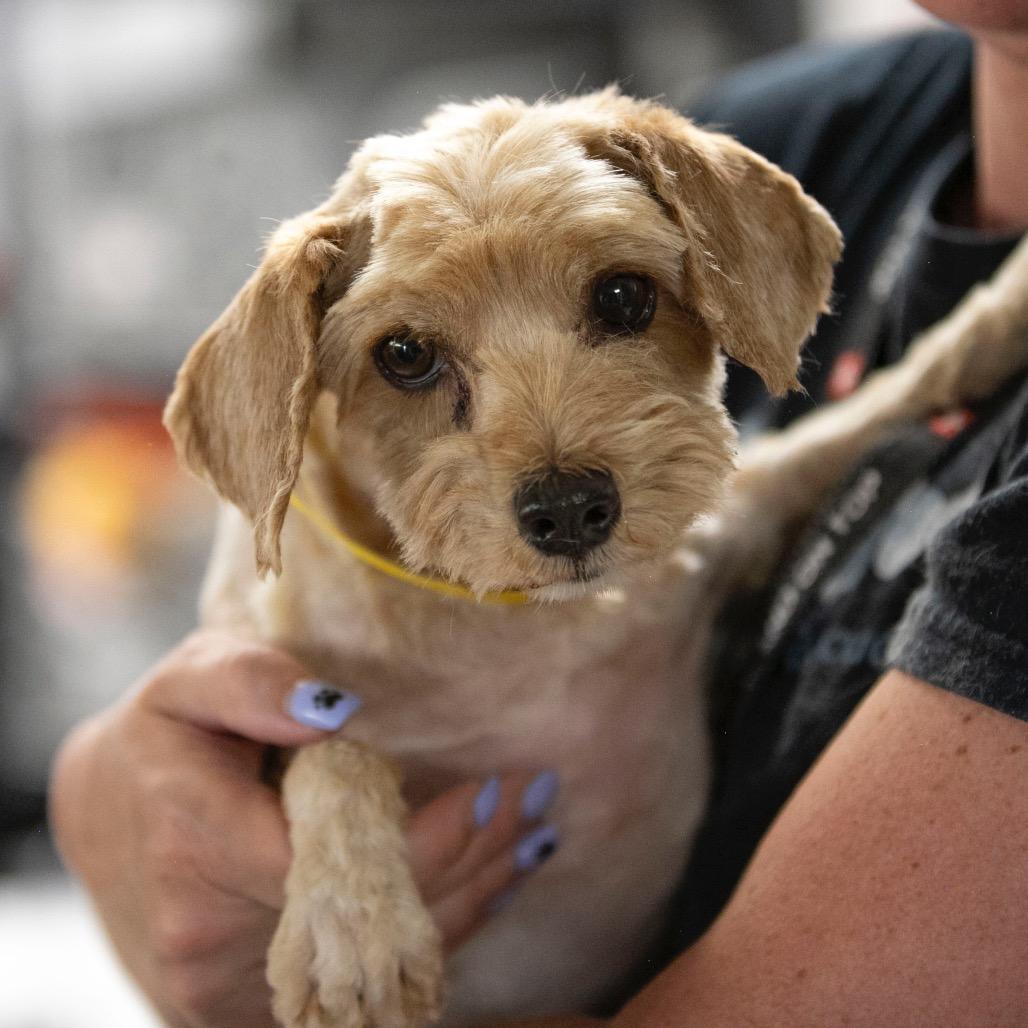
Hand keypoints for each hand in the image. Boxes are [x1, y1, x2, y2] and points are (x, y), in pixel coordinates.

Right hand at [50, 630, 550, 1027]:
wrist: (104, 821)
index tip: (496, 788)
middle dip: (473, 856)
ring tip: (536, 839)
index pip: (341, 863)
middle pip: (375, 918)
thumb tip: (337, 707)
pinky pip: (362, 984)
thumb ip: (250, 681)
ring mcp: (229, 991)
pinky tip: (491, 887)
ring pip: (379, 961)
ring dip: (470, 897)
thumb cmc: (160, 739)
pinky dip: (433, 933)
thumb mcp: (187, 682)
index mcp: (200, 846)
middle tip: (541, 801)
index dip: (429, 835)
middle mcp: (211, 939)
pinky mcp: (248, 1010)